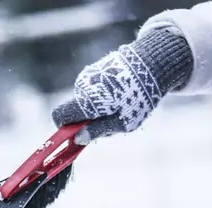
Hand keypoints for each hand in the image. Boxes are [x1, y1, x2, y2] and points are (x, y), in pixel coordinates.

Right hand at [52, 29, 192, 144]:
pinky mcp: (95, 69)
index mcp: (86, 101)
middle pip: (74, 110)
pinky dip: (102, 96)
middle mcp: (82, 86)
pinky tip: (120, 94)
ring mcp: (88, 76)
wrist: (151, 64)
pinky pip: (92, 90)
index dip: (64, 128)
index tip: (77, 134)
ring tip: (120, 105)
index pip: (59, 116)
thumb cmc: (138, 98)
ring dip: (97, 108)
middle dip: (87, 120)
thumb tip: (77, 139)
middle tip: (111, 121)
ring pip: (85, 100)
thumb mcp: (121, 123)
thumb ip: (97, 131)